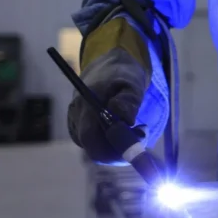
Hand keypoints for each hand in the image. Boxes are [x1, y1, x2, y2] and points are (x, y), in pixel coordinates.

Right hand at [67, 19, 150, 163]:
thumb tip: (125, 121)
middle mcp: (76, 117)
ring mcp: (76, 124)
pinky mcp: (81, 128)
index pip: (90, 139)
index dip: (111, 149)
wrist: (108, 67)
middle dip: (119, 150)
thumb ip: (129, 101)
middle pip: (94, 149)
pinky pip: (97, 144)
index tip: (136, 142)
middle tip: (141, 134)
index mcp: (86, 105)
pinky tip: (124, 129)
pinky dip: (113, 143)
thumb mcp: (132, 83)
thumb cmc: (122, 75)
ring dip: (118, 146)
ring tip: (136, 128)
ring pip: (97, 148)